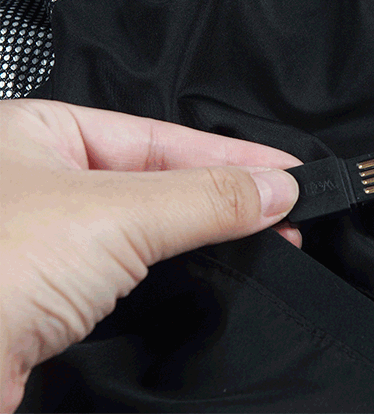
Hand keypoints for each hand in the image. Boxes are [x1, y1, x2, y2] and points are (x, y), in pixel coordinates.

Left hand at [0, 99, 300, 411]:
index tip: (286, 172)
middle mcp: (42, 180)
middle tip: (285, 208)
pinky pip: (135, 265)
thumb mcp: (117, 214)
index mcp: (39, 133)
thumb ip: (204, 198)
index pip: (160, 136)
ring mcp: (50, 236)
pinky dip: (180, 266)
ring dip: (208, 231)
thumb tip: (272, 188)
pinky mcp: (58, 289)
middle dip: (226, 195)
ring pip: (149, 224)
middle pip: (159, 178)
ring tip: (264, 234)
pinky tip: (213, 268)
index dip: (231, 154)